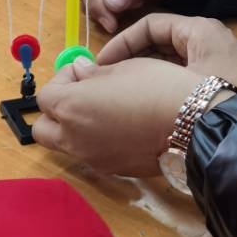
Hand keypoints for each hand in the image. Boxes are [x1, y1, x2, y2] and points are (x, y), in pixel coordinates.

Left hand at [33, 57, 202, 176]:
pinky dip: (96, 142)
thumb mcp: (123, 67)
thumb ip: (92, 73)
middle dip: (56, 112)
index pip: (45, 95)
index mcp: (71, 107)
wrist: (193, 124)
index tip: (84, 72)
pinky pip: (92, 155)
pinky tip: (123, 129)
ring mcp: (93, 158)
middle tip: (81, 96)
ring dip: (74, 129)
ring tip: (105, 113)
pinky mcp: (113, 169)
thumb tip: (80, 72)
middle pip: (43, 129)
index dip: (63, 80)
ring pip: (66, 145)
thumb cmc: (157, 88)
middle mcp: (74, 137)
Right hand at [99, 13, 236, 93]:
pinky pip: (178, 72)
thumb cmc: (234, 92)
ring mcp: (209, 57)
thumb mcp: (188, 83)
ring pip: (166, 58)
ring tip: (121, 90)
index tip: (104, 63)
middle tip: (107, 78)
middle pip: (156, 41)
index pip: (150, 24)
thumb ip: (149, 75)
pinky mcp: (213, 74)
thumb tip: (114, 76)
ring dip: (144, 71)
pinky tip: (145, 100)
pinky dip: (160, 82)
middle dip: (131, 58)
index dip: (124, 41)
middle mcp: (202, 38)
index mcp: (197, 30)